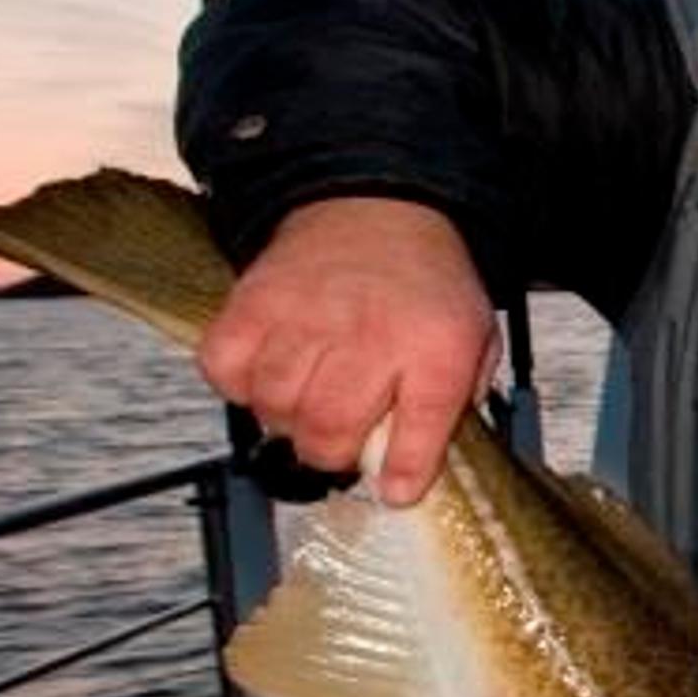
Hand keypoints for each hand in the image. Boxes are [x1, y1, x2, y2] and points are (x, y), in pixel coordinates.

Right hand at [196, 199, 498, 505]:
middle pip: (331, 426)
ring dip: (287, 422)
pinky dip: (240, 386)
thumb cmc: (423, 287)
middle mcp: (369, 332)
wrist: (377, 206)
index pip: (421, 428)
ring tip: (305, 403)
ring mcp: (304, 316)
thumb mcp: (472, 339)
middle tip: (339, 442)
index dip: (405, 471)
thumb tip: (415, 468)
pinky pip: (226, 370)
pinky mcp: (252, 303)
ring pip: (276, 406)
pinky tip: (268, 374)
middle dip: (332, 454)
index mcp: (435, 345)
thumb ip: (453, 405)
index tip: (395, 490)